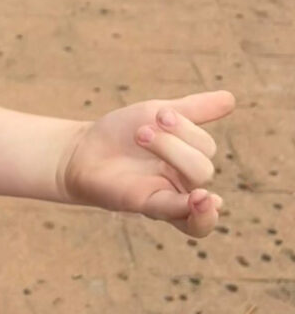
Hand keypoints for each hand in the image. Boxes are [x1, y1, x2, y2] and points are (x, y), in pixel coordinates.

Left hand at [57, 91, 235, 236]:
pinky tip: (199, 198)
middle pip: (203, 166)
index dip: (188, 130)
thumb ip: (194, 111)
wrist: (83, 148)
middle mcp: (184, 182)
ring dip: (173, 153)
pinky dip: (193, 209)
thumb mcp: (157, 115)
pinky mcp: (149, 207)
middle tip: (143, 128)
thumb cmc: (121, 134)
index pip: (206, 147)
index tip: (164, 112)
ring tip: (142, 135)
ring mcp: (169, 197)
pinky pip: (180, 215)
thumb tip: (231, 98)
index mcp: (189, 160)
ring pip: (197, 183)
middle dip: (174, 140)